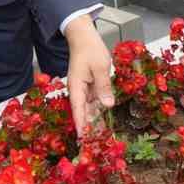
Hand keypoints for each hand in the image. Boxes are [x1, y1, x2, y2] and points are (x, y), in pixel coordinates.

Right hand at [63, 15, 113, 135]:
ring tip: (102, 139)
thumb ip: (103, 87)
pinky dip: (99, 113)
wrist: (84, 38)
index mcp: (76, 88)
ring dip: (95, 123)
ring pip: (90, 111)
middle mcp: (78, 92)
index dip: (81, 127)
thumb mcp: (99, 67)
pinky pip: (94, 104)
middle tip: (97, 145)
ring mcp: (84, 91)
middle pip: (83, 114)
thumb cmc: (90, 50)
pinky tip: (104, 123)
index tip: (83, 141)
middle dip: (89, 129)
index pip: (78, 111)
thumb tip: (107, 105)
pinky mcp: (90, 88)